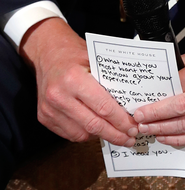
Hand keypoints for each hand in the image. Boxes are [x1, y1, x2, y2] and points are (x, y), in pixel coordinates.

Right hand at [19, 18, 137, 145]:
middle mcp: (59, 95)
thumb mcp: (96, 61)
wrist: (47, 53)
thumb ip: (111, 82)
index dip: (121, 121)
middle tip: (129, 138)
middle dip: (115, 135)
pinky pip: (70, 134)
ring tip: (115, 133)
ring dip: (101, 136)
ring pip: (82, 134)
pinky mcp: (44, 117)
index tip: (133, 127)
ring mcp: (50, 109)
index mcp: (73, 78)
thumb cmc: (73, 55)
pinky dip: (86, 134)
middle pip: (94, 125)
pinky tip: (96, 129)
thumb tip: (131, 105)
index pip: (104, 107)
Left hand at [133, 40, 184, 145]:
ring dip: (164, 130)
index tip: (141, 106)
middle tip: (140, 120)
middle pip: (180, 109)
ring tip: (147, 129)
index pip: (176, 89)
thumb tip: (153, 86)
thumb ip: (175, 71)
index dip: (156, 101)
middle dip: (156, 117)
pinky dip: (179, 139)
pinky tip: (164, 137)